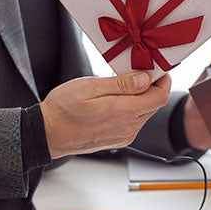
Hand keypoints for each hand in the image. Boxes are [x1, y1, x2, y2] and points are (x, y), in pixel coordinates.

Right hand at [41, 72, 171, 158]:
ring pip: (145, 113)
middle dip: (151, 87)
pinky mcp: (119, 139)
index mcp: (123, 113)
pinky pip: (135, 122)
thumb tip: (145, 79)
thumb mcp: (90, 87)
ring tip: (123, 84)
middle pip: (154, 105)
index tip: (157, 69)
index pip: (159, 97)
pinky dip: (132, 108)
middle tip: (138, 71)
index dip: (163, 81)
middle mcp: (128, 127)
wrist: (47, 134)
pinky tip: (117, 100)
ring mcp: (124, 136)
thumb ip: (121, 84)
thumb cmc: (62, 109)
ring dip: (141, 98)